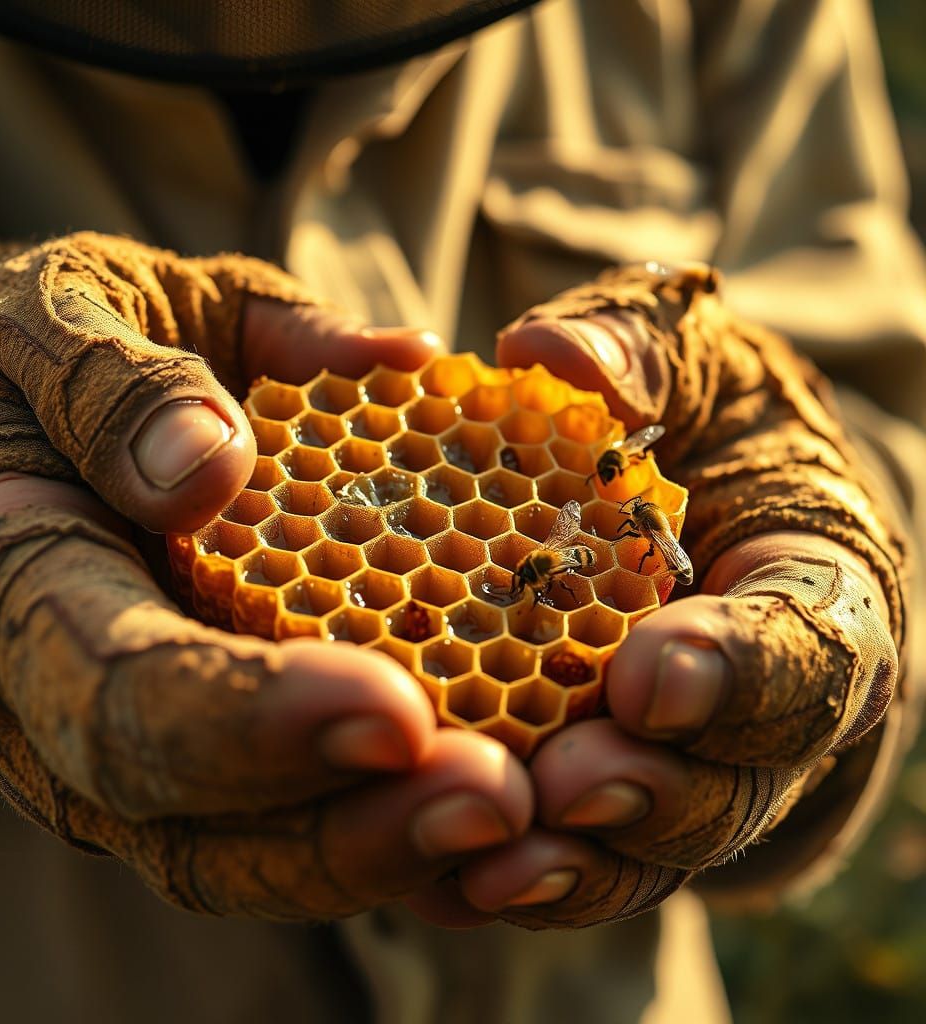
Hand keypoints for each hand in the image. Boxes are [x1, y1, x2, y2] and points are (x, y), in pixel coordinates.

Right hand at [0, 233, 532, 916]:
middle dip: (345, 829)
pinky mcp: (206, 750)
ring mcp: (133, 746)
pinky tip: (505, 823)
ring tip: (522, 826)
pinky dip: (399, 834)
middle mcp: (57, 706)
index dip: (244, 718)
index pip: (112, 686)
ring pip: (248, 854)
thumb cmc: (43, 352)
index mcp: (5, 584)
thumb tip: (207, 465)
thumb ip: (115, 383)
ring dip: (388, 853)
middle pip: (187, 818)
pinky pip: (299, 819)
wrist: (33, 404)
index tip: (396, 712)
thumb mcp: (59, 314)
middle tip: (499, 800)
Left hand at [408, 261, 901, 927]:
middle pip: (739, 778)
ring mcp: (691, 762)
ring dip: (580, 864)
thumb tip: (551, 354)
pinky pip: (578, 856)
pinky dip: (517, 874)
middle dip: (656, 793)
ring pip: (656, 845)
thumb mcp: (678, 357)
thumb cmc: (688, 416)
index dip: (744, 674)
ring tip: (492, 867)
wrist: (676, 489)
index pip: (817, 645)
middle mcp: (763, 700)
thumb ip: (634, 353)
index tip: (647, 678)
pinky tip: (442, 879)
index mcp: (811, 587)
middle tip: (565, 787)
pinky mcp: (612, 795)